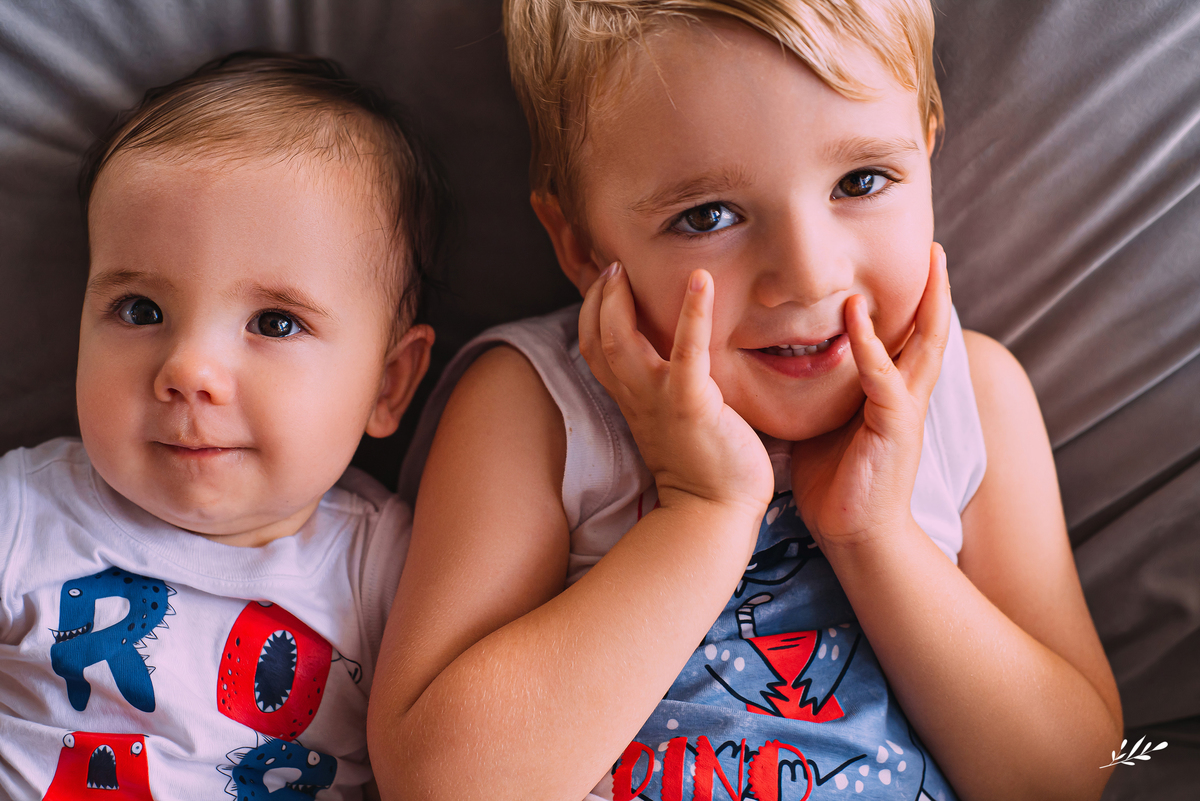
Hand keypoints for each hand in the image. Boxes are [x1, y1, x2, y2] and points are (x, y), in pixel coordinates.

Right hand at [579, 263, 772, 518]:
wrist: (714, 512)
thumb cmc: (706, 467)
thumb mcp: (674, 420)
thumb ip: (668, 389)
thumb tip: (681, 361)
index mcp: (632, 400)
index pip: (594, 347)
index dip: (592, 311)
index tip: (606, 280)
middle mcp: (636, 396)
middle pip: (597, 338)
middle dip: (598, 296)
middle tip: (613, 266)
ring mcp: (659, 399)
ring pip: (619, 341)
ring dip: (619, 300)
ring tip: (627, 268)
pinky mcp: (690, 404)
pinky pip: (686, 352)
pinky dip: (692, 313)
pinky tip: (701, 280)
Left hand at [790, 244, 949, 548]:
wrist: (854, 535)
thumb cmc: (834, 483)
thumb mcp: (823, 423)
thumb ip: (819, 391)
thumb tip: (787, 364)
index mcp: (890, 395)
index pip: (908, 339)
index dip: (912, 303)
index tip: (913, 266)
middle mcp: (906, 398)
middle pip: (931, 333)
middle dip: (936, 291)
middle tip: (937, 250)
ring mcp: (905, 412)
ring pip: (924, 347)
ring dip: (923, 305)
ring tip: (924, 266)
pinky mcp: (895, 429)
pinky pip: (886, 380)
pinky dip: (872, 348)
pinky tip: (858, 319)